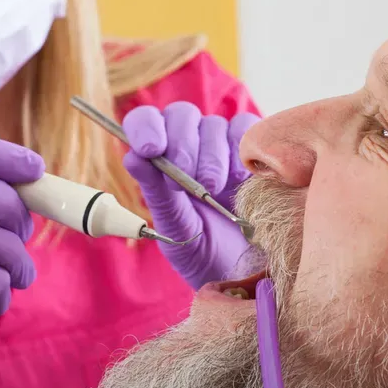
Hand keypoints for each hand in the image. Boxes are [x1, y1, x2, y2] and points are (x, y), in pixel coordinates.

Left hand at [123, 102, 259, 288]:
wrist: (247, 271)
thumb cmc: (204, 252)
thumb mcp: (175, 228)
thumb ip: (157, 193)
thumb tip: (132, 157)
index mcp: (160, 159)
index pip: (145, 122)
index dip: (145, 127)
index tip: (150, 149)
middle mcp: (189, 144)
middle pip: (181, 115)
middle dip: (182, 145)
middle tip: (189, 179)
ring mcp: (223, 145)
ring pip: (213, 124)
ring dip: (212, 157)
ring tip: (215, 189)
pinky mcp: (255, 149)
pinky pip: (247, 128)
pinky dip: (242, 148)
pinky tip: (241, 177)